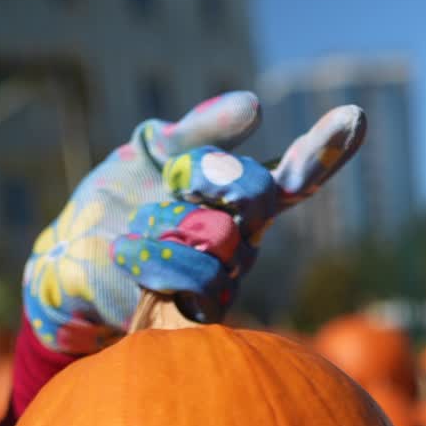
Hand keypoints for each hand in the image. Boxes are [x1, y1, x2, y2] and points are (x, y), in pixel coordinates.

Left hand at [23, 93, 365, 351]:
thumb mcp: (154, 150)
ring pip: (225, 237)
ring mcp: (226, 279)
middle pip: (258, 196)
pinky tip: (129, 252)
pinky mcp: (196, 316)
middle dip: (214, 176)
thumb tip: (256, 109)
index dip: (327, 148)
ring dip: (171, 220)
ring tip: (137, 228)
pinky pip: (198, 282)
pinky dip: (155, 258)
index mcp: (241, 201)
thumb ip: (201, 128)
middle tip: (176, 179)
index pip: (296, 175)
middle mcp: (244, 242)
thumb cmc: (119, 202)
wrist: (71, 262)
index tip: (355, 116)